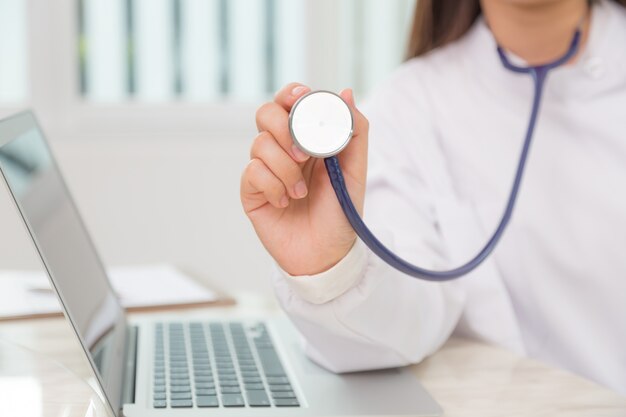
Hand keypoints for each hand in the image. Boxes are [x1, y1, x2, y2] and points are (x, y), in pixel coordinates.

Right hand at [241, 83, 368, 275]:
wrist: (326, 255)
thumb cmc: (341, 213)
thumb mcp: (355, 171)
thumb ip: (354, 131)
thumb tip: (344, 92)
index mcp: (307, 139)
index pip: (290, 102)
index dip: (291, 94)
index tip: (301, 98)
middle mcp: (283, 150)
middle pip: (266, 114)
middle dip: (284, 129)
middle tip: (303, 155)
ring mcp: (265, 169)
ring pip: (259, 144)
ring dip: (285, 168)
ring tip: (300, 193)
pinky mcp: (251, 191)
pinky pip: (252, 171)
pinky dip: (272, 186)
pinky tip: (285, 202)